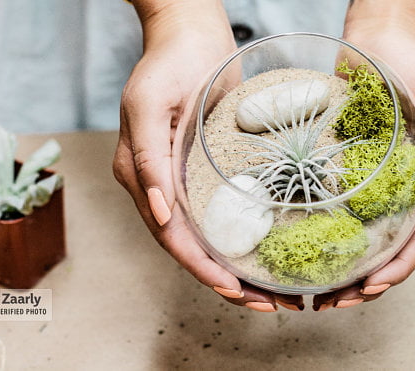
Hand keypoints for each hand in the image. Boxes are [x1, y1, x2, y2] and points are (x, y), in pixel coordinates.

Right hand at [113, 0, 304, 311]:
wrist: (190, 36)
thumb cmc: (167, 65)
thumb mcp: (149, 106)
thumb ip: (147, 159)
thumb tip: (158, 211)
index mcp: (142, 177)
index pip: (172, 236)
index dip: (201, 267)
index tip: (233, 290)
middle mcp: (162, 187)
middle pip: (192, 246)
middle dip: (225, 279)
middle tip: (265, 302)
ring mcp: (185, 180)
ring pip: (210, 236)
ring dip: (237, 266)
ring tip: (272, 290)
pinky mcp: (208, 170)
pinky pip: (224, 212)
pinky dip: (243, 237)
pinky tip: (267, 251)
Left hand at [313, 4, 414, 309]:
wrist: (380, 35)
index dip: (400, 266)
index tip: (372, 287)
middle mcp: (408, 186)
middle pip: (393, 245)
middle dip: (369, 279)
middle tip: (337, 301)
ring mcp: (380, 179)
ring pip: (368, 233)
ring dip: (349, 266)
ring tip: (322, 290)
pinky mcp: (354, 166)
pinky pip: (343, 205)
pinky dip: (331, 232)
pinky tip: (309, 247)